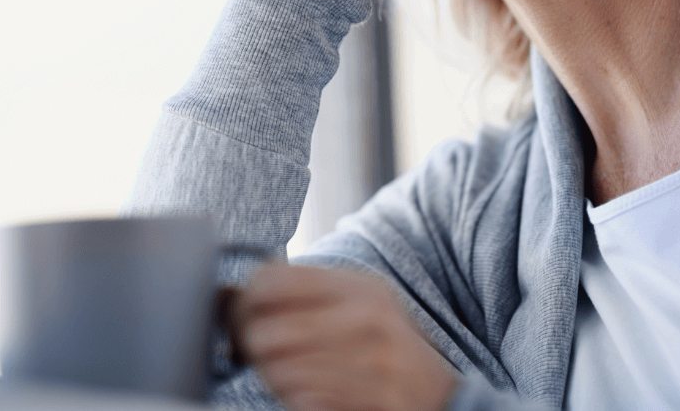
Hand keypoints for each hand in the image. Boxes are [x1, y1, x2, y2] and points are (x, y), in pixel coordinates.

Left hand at [233, 264, 458, 410]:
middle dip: (249, 343)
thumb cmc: (388, 347)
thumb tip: (243, 289)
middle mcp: (360, 320)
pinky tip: (303, 390)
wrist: (436, 397)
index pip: (271, 281)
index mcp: (357, 287)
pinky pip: (296, 398)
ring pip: (276, 369)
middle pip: (266, 330)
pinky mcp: (360, 399)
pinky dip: (290, 396)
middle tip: (251, 347)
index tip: (246, 309)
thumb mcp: (363, 301)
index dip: (247, 298)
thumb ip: (311, 290)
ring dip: (269, 374)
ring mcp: (362, 363)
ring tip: (283, 369)